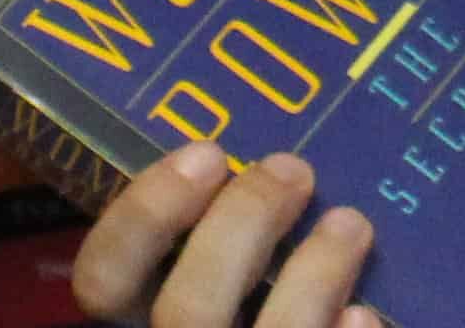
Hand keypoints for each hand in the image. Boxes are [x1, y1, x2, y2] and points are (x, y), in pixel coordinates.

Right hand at [67, 143, 379, 327]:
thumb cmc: (238, 307)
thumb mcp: (204, 279)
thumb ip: (207, 242)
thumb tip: (255, 167)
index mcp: (137, 324)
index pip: (103, 278)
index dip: (146, 212)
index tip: (207, 154)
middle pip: (189, 306)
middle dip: (244, 223)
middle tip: (292, 169)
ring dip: (315, 271)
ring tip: (349, 224)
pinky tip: (361, 310)